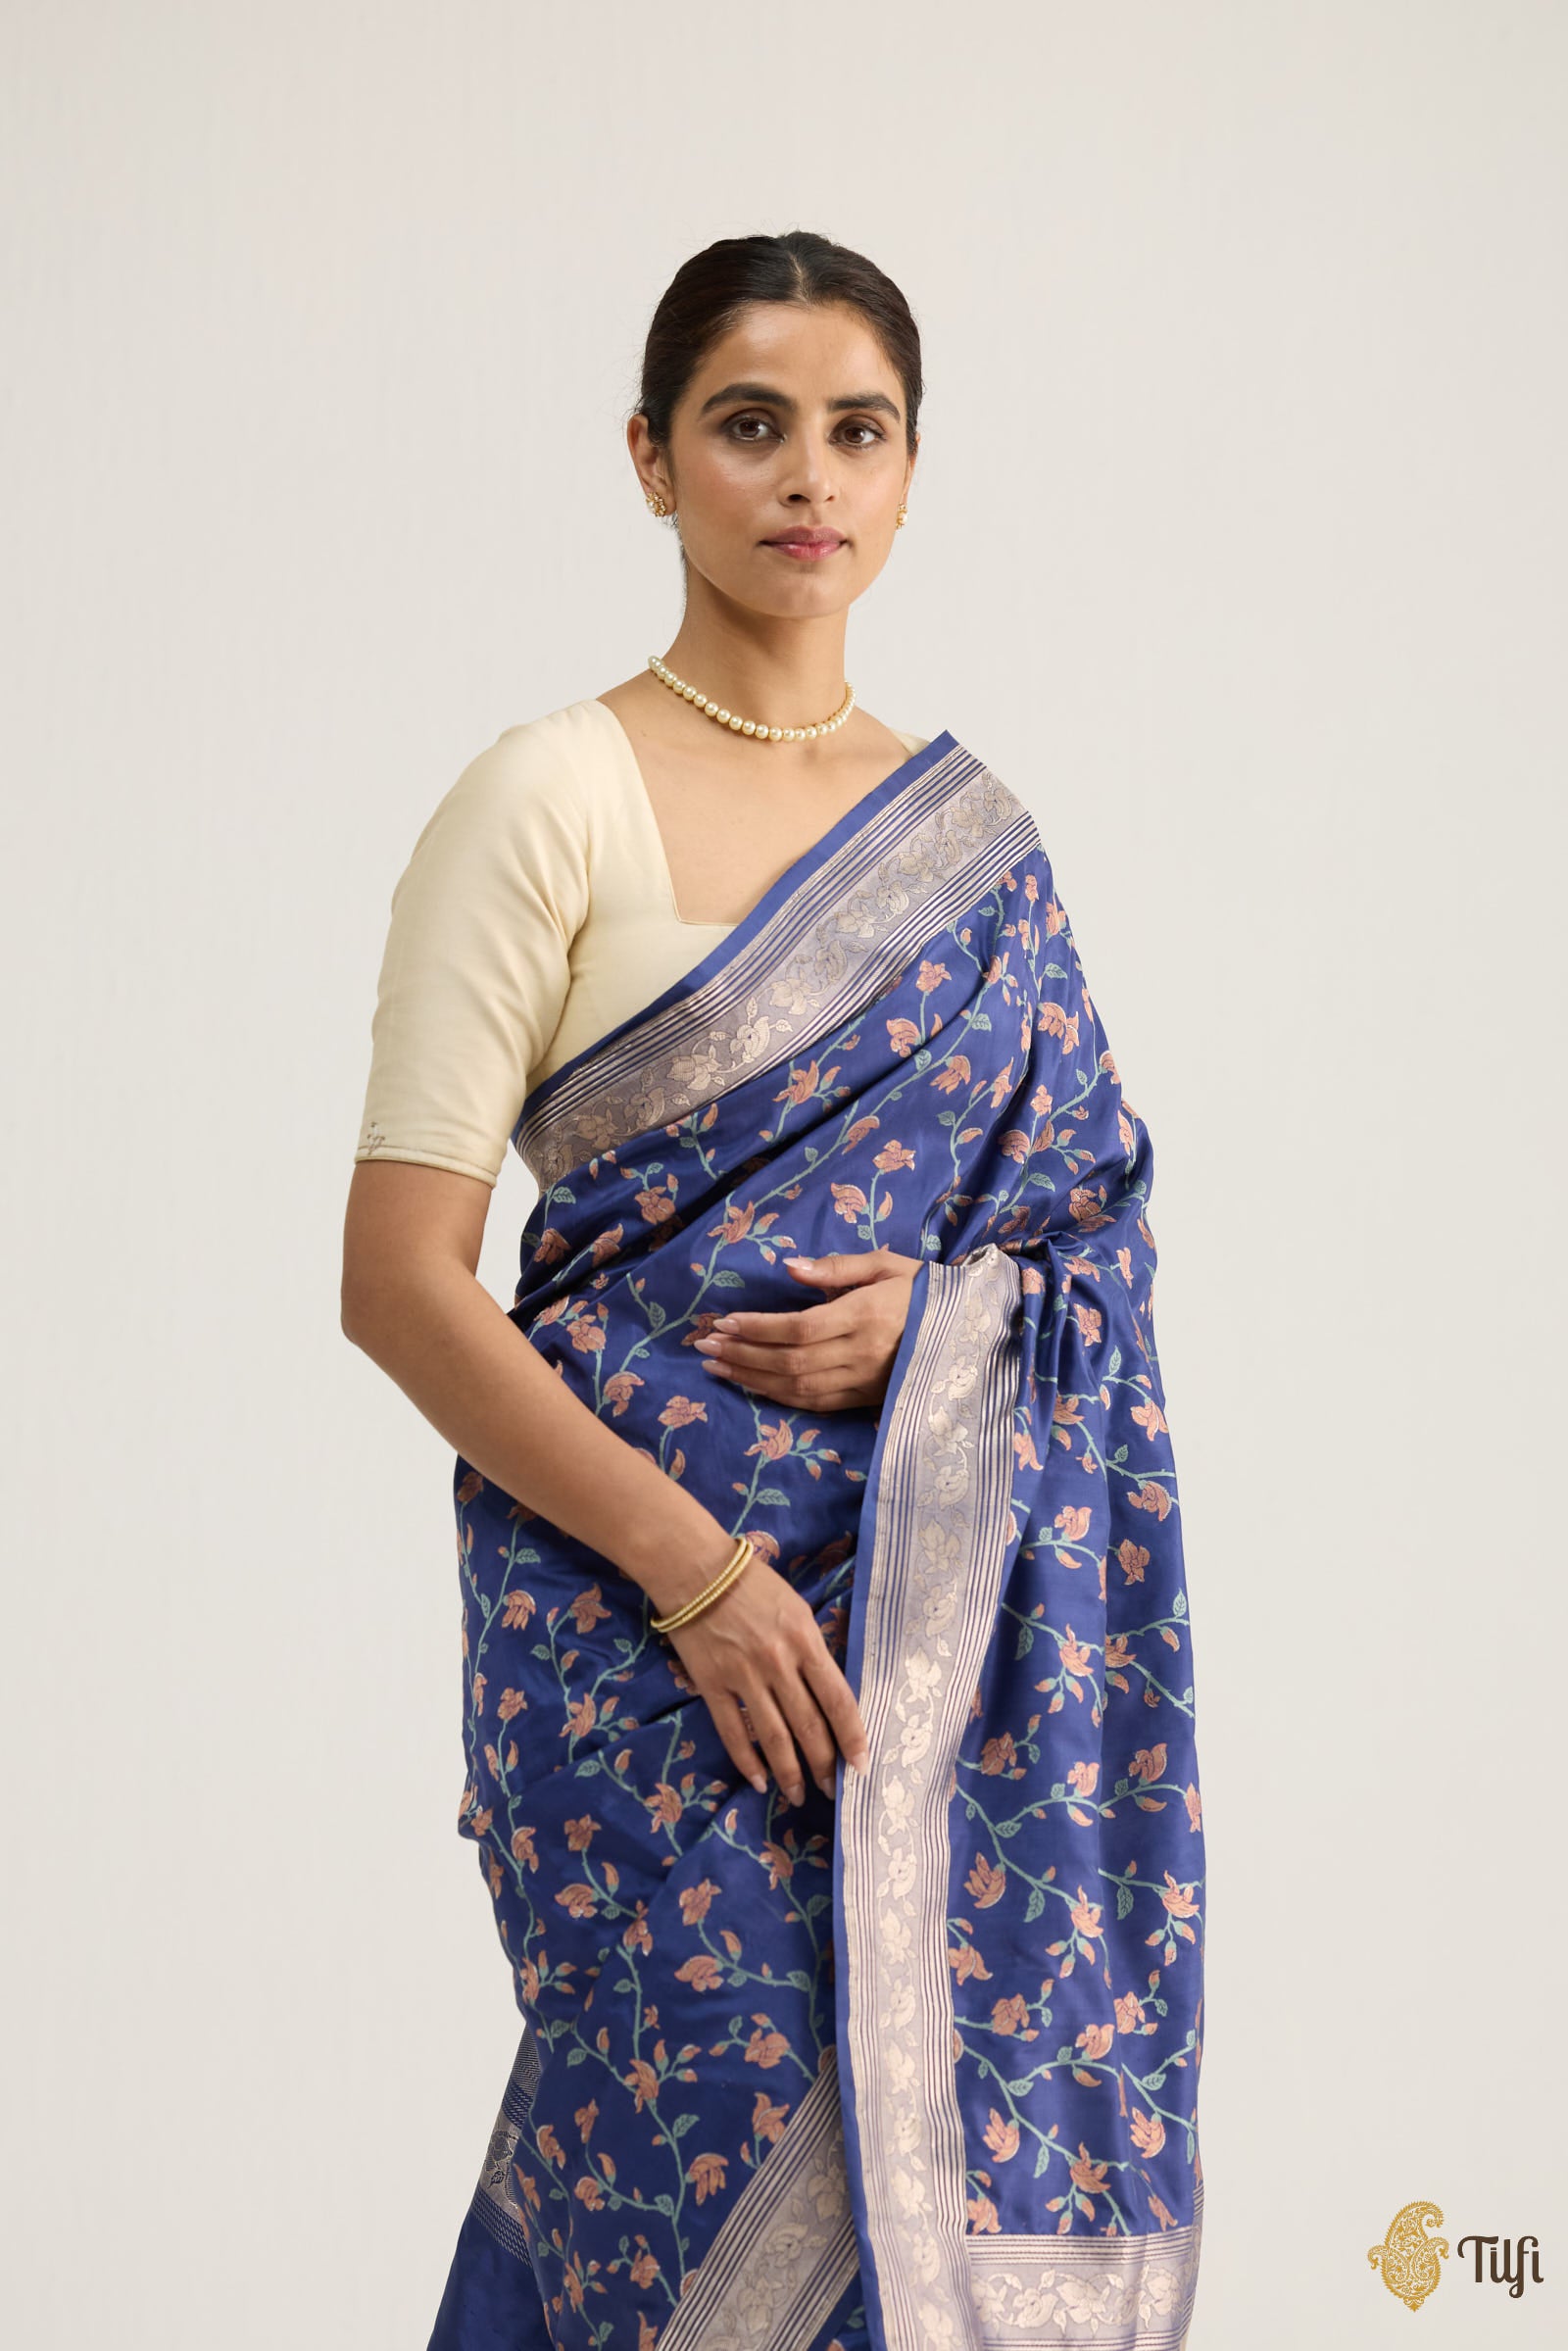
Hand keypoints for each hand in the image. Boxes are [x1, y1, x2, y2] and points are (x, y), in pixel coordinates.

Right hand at [662, 1539, 870, 1804]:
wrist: (696, 1571)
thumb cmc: (753, 1585)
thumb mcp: (797, 1609)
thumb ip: (812, 1650)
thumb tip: (828, 1694)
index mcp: (805, 1641)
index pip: (838, 1700)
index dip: (852, 1737)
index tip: (861, 1765)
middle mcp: (778, 1664)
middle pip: (809, 1726)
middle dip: (825, 1764)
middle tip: (834, 1791)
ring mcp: (744, 1677)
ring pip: (774, 1738)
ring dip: (790, 1773)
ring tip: (800, 1796)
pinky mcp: (712, 1685)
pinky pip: (734, 1732)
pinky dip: (748, 1761)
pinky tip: (760, 1781)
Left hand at [694, 1247, 923, 1409]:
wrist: (969, 1332)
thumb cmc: (924, 1291)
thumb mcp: (887, 1264)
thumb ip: (837, 1267)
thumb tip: (789, 1268)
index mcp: (866, 1315)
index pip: (799, 1329)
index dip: (758, 1329)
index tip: (724, 1321)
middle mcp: (862, 1354)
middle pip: (790, 1362)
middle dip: (742, 1354)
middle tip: (705, 1345)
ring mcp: (863, 1382)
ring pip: (797, 1388)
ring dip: (751, 1378)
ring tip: (716, 1366)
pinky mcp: (865, 1400)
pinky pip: (814, 1404)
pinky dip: (778, 1397)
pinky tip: (752, 1385)